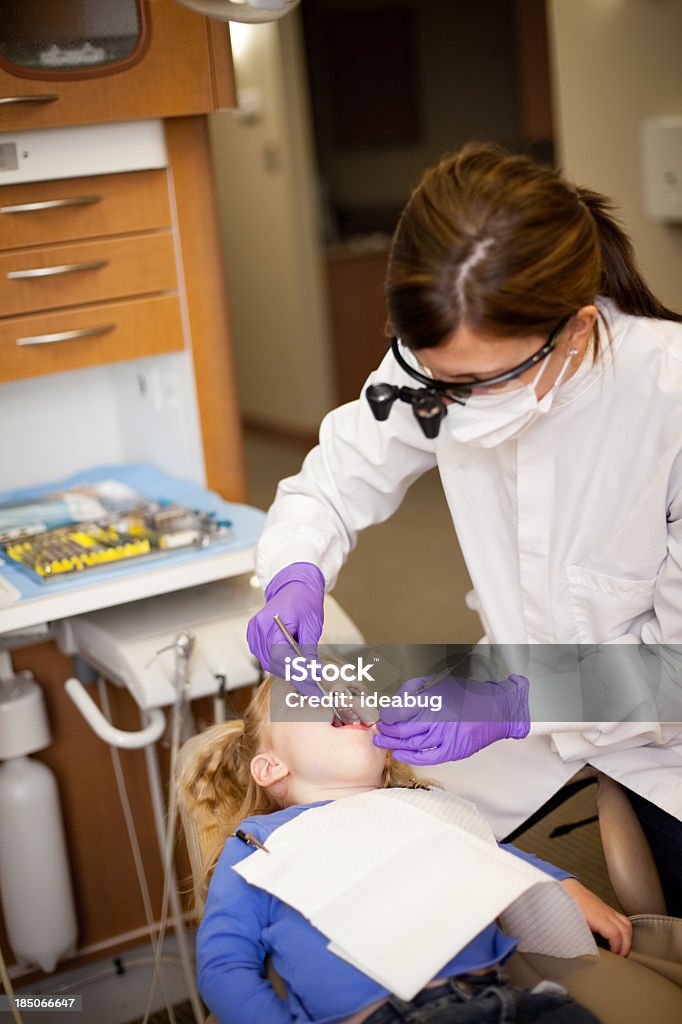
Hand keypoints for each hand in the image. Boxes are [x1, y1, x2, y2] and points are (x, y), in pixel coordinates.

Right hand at [246, 563, 324, 686]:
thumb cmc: (303, 600)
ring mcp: (254, 632)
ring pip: (268, 663)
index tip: (315, 680)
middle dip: (295, 676)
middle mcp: (259, 627)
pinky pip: (265, 657)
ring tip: (308, 683)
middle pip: (274, 662)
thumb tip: (314, 671)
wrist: (293, 586)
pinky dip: (279, 665)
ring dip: (287, 673)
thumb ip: (309, 650)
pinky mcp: (254, 636)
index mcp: (272, 621)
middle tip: (315, 688)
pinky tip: (294, 670)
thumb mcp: (311, 625)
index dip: (298, 670)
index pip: (281, 654)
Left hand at [373, 673, 529, 764]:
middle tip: (381, 728)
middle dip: (387, 729)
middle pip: (402, 728)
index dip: (386, 715)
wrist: (497, 710)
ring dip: (393, 743)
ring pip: (411, 743)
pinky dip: (410, 756)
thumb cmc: (468, 695)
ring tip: (383, 741)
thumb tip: (395, 701)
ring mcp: (446, 735)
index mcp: (434, 699)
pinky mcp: (453, 750)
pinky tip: (399, 754)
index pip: (399, 711)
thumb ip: (415, 689)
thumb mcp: (439, 683)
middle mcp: (439, 718)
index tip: (383, 715)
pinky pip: (427, 757)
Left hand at [560, 878, 631, 956]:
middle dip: (626, 946)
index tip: (614, 955)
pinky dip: (624, 929)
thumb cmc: (568, 905)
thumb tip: (587, 950)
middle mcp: (605, 912)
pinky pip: (621, 918)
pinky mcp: (606, 908)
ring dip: (627, 938)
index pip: (615, 934)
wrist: (566, 888)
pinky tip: (618, 936)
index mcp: (597, 917)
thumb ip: (582, 937)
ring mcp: (607, 909)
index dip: (618, 947)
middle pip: (625, 930)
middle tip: (621, 956)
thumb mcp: (573, 924)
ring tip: (622, 948)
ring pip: (626, 924)